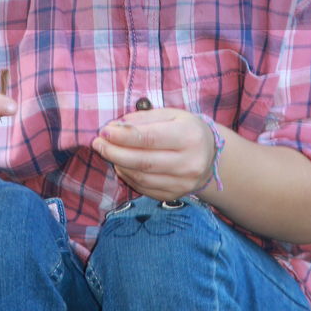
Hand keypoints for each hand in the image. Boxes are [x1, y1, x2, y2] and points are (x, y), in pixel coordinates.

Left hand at [91, 107, 217, 200]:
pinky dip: (128, 177)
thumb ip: (144, 119)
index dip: (123, 136)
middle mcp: (189, 162)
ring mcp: (183, 183)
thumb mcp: (171, 115)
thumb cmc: (187, 129)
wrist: (211, 156)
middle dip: (114, 152)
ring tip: (108, 152)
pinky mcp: (176, 196)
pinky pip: (145, 188)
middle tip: (98, 144)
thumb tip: (115, 127)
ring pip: (141, 177)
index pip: (149, 138)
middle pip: (142, 161)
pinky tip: (122, 165)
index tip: (104, 131)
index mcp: (189, 136)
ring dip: (119, 165)